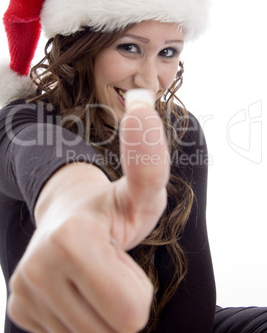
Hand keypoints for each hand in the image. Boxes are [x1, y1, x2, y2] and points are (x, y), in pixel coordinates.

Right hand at [8, 92, 169, 332]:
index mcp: (71, 240)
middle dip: (119, 301)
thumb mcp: (142, 190)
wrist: (67, 213)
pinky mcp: (18, 306)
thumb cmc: (110, 206)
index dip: (136, 288)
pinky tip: (73, 285)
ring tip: (91, 274)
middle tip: (108, 266)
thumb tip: (142, 103)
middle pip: (112, 330)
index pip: (131, 315)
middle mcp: (37, 269)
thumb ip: (149, 159)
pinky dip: (80, 316)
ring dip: (99, 310)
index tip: (118, 254)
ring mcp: (24, 291)